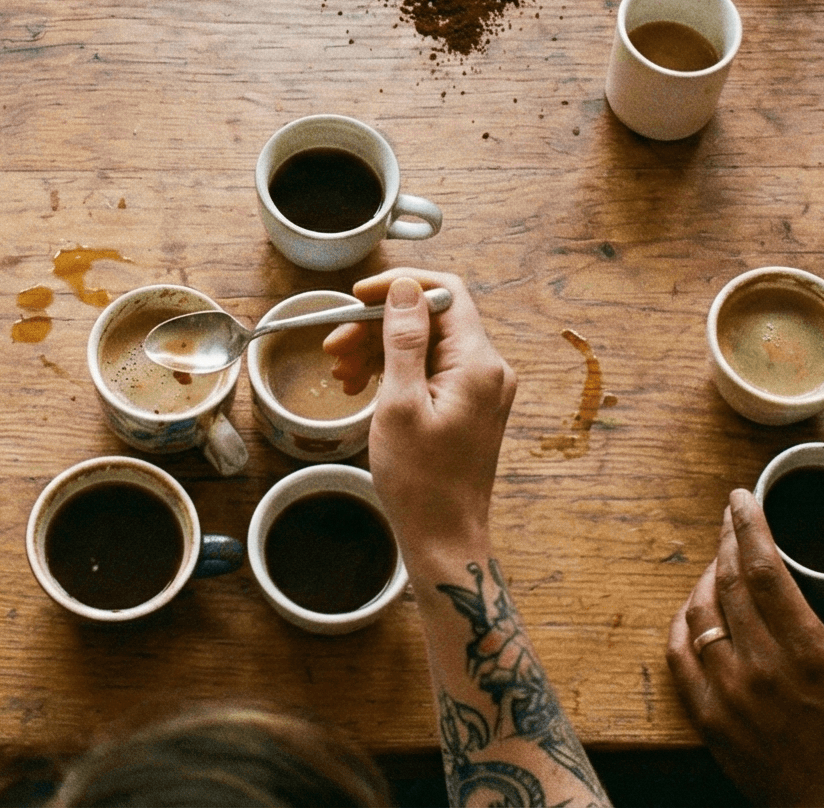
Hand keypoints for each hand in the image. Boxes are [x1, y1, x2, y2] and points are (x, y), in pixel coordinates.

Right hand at [343, 271, 515, 559]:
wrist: (443, 537)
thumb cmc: (421, 481)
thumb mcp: (400, 404)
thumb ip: (403, 340)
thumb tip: (404, 289)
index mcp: (477, 363)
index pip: (445, 292)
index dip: (399, 285)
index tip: (358, 296)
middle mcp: (488, 369)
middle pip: (430, 319)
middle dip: (378, 326)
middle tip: (334, 347)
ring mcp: (480, 388)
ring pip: (425, 345)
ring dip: (380, 350)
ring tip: (341, 374)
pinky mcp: (468, 405)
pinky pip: (430, 370)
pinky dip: (395, 372)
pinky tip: (361, 387)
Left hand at [666, 491, 823, 807]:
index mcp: (809, 653)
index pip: (767, 571)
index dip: (750, 526)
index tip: (741, 497)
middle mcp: (762, 667)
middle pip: (730, 582)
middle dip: (727, 539)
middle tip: (730, 515)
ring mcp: (729, 692)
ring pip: (700, 612)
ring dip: (706, 577)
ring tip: (721, 560)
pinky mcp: (707, 715)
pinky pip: (679, 654)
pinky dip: (683, 622)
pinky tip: (696, 607)